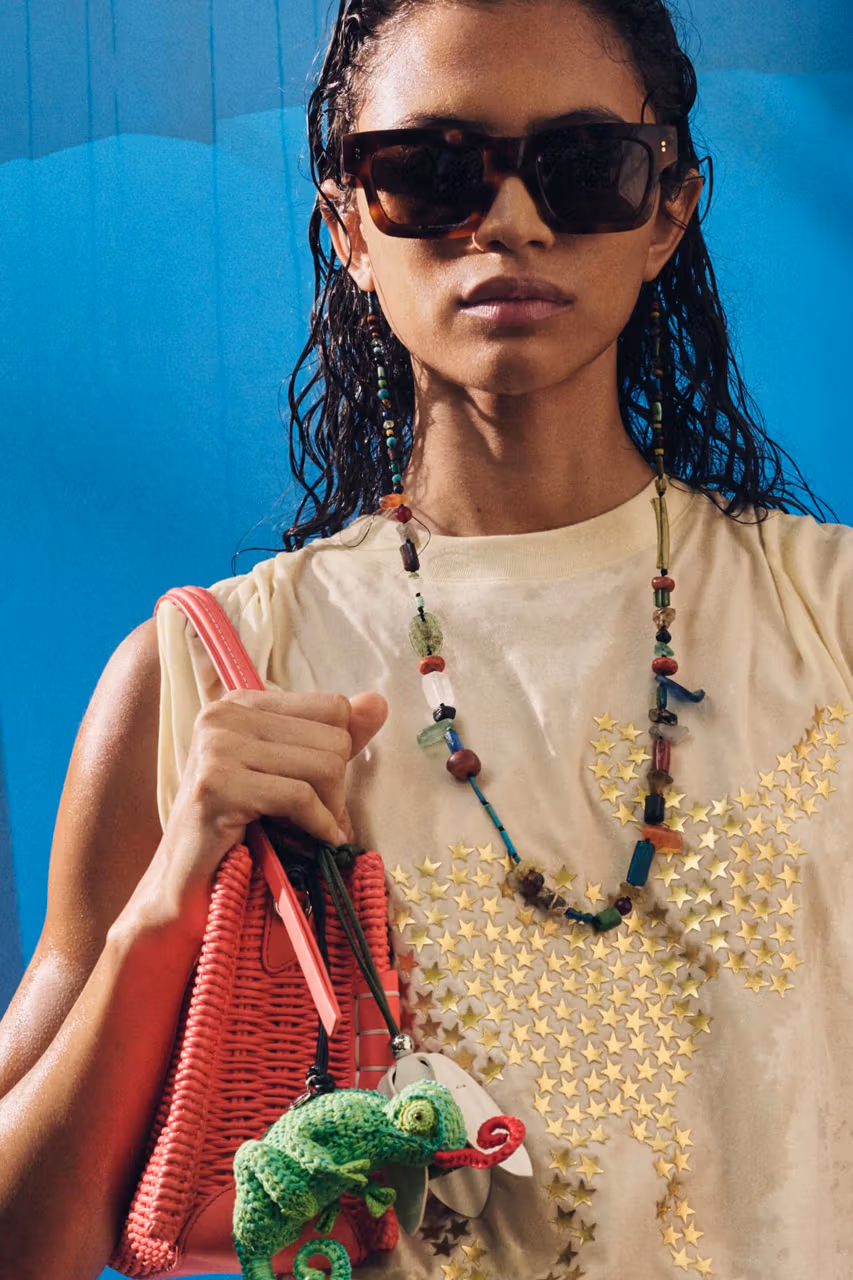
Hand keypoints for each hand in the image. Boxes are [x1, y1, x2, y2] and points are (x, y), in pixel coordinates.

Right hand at [124, 689, 388, 936]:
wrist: (186, 887)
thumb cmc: (240, 831)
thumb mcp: (290, 774)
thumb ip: (332, 736)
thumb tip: (377, 702)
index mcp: (241, 703)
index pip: (333, 707)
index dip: (339, 754)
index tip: (323, 790)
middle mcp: (224, 715)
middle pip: (333, 738)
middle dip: (336, 788)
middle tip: (319, 820)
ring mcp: (216, 747)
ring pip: (322, 766)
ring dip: (329, 811)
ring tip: (312, 832)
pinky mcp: (217, 785)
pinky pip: (299, 797)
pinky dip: (318, 825)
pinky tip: (315, 842)